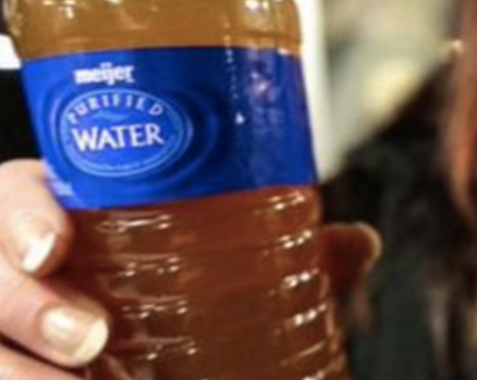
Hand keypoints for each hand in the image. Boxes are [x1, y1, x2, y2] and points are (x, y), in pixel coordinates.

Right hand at [0, 158, 380, 377]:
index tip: (55, 244)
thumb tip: (359, 243)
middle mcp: (7, 264)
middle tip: (91, 338)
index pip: (10, 197)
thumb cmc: (137, 264)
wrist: (98, 327)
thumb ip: (271, 242)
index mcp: (49, 212)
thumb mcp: (187, 245)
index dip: (21, 217)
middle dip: (27, 307)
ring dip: (21, 371)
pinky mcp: (1, 358)